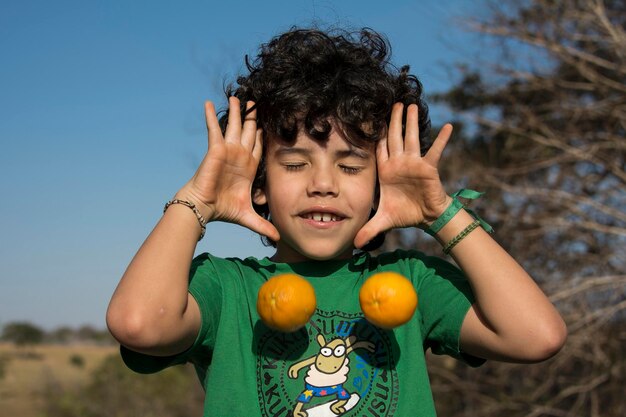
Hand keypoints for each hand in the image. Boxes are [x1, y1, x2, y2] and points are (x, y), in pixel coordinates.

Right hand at [176, 97, 278, 240]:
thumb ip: (263, 225)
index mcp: (249, 167)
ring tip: (239, 96)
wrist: (204, 208)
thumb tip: (277, 239)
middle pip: (248, 131)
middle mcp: (239, 155)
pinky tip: (208, 102)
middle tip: (257, 101)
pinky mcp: (216, 149)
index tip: (269, 123)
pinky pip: (214, 128)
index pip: (259, 146)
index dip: (263, 134)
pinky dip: (211, 115)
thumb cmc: (223, 210)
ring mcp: (228, 150)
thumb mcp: (248, 216)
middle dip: (253, 117)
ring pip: (234, 125)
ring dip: (237, 111)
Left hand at [354, 103, 452, 247]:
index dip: (374, 134)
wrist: (425, 217)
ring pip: (411, 139)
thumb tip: (353, 245)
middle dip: (393, 121)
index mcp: (386, 170)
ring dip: (411, 123)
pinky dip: (441, 140)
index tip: (370, 118)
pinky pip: (435, 151)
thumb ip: (368, 229)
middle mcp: (399, 163)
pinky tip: (447, 126)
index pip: (378, 149)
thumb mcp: (383, 221)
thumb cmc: (404, 213)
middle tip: (393, 102)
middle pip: (394, 137)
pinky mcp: (429, 168)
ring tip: (411, 105)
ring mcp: (414, 163)